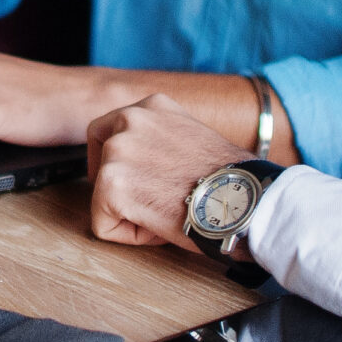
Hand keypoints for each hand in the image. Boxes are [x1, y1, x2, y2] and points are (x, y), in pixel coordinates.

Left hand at [86, 94, 247, 252]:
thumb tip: (147, 163)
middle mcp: (130, 119)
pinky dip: (130, 235)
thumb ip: (163, 141)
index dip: (121, 160)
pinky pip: (104, 224)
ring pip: (102, 193)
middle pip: (97, 153)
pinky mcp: (110, 186)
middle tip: (142, 200)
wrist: (243, 201)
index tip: (140, 177)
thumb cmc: (228, 181)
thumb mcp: (193, 138)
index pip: (111, 128)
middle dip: (112, 180)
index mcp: (152, 106)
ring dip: (129, 211)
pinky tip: (162, 227)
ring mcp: (117, 151)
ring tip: (166, 212)